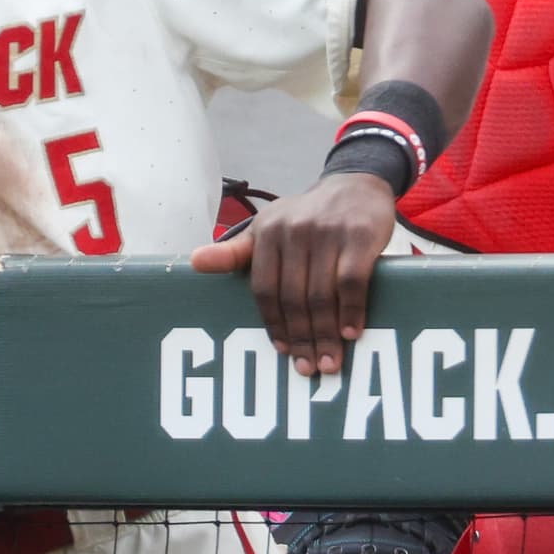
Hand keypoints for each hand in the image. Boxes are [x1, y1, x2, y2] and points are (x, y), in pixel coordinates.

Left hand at [190, 171, 397, 373]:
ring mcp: (327, 233)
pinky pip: (352, 282)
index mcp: (266, 232)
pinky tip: (351, 333)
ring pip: (321, 294)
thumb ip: (235, 251)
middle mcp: (293, 231)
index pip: (263, 288)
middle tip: (309, 368)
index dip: (273, 324)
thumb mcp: (266, 228)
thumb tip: (195, 262)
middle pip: (293, 297)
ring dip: (325, 334)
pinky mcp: (359, 236)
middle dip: (301, 338)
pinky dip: (351, 311)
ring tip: (329, 362)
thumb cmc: (305, 216)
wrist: (355, 184)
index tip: (283, 352)